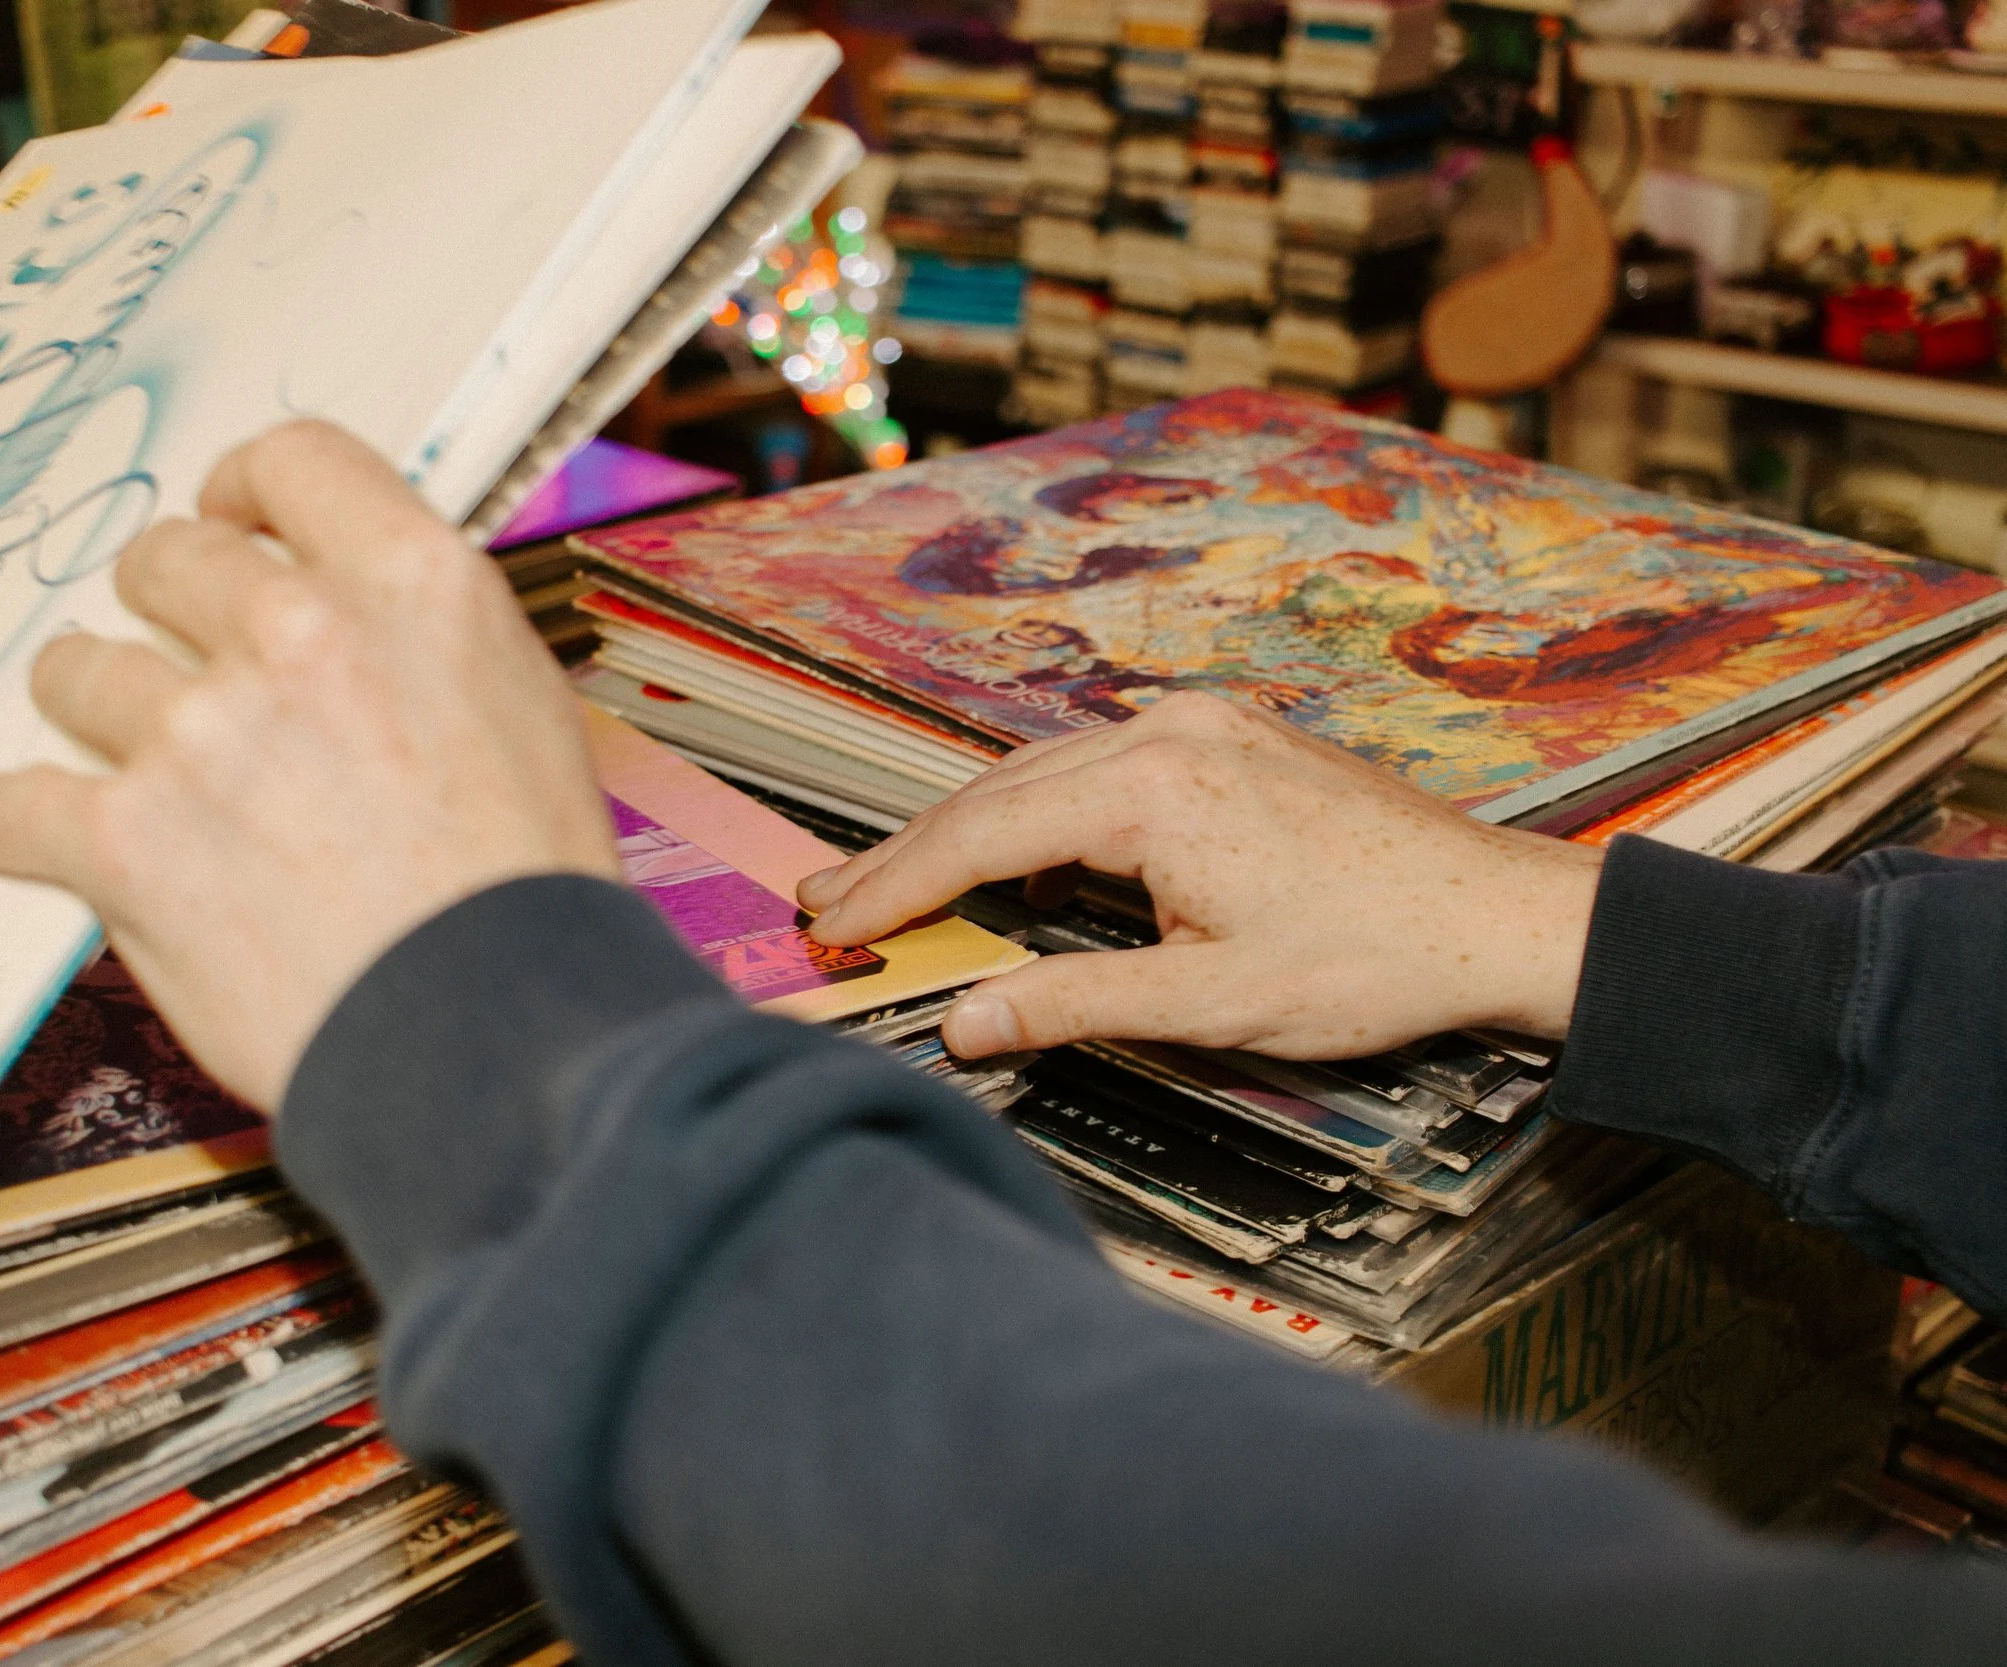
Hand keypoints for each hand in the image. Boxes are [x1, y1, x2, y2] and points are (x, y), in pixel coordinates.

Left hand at [0, 421, 617, 1109]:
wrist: (498, 1034)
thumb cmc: (528, 893)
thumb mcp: (523, 708)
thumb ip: (422, 636)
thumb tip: (350, 611)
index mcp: (414, 584)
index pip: (291, 460)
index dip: (245, 490)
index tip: (229, 523)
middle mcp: (302, 634)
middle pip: (166, 558)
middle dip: (160, 606)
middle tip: (178, 667)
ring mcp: (203, 734)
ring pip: (77, 669)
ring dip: (91, 710)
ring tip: (124, 763)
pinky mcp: (128, 840)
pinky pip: (8, 803)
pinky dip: (10, 823)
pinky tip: (26, 834)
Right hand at [795, 692, 1602, 1061]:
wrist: (1498, 915)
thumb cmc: (1372, 960)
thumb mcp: (1210, 1002)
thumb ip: (1073, 1003)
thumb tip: (966, 1023)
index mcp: (1150, 790)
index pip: (980, 836)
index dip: (895, 887)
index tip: (830, 926)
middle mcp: (1164, 732)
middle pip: (995, 792)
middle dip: (909, 854)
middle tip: (828, 905)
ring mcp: (1199, 724)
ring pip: (1041, 771)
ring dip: (966, 829)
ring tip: (895, 881)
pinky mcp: (1227, 734)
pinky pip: (1095, 763)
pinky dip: (1033, 808)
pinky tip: (1007, 846)